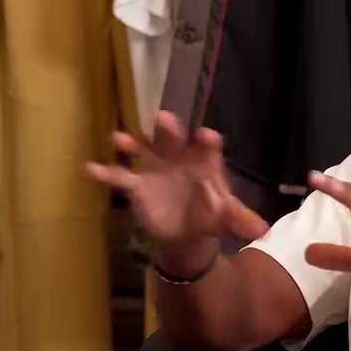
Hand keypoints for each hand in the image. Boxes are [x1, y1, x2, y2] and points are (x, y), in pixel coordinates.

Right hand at [83, 111, 267, 245]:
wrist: (186, 232)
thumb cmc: (211, 215)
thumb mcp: (227, 218)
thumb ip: (241, 219)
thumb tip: (262, 231)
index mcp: (204, 162)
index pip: (208, 147)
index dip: (207, 141)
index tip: (205, 135)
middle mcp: (178, 158)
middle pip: (173, 139)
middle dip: (168, 129)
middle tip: (163, 118)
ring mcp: (155, 168)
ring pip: (143, 150)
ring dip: (132, 143)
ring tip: (118, 138)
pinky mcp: (137, 185)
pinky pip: (119, 177)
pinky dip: (104, 172)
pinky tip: (89, 168)